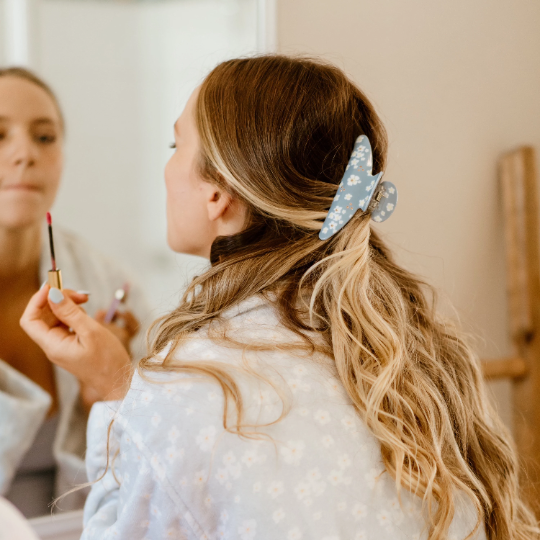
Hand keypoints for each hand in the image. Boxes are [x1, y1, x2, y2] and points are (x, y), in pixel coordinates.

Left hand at [20, 285, 131, 400]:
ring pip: (54, 318)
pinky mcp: (71, 345)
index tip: (54, 287)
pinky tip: (85, 310)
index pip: (30, 320)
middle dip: (56, 300)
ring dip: (66, 305)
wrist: (119, 381)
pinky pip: (64, 324)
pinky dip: (72, 313)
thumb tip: (53, 294)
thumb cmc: (108, 361)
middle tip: (79, 293)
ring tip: (85, 299)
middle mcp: (53, 346)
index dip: (37, 300)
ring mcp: (62, 346)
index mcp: (53, 345)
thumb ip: (71, 312)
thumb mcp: (91, 332)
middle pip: (42, 316)